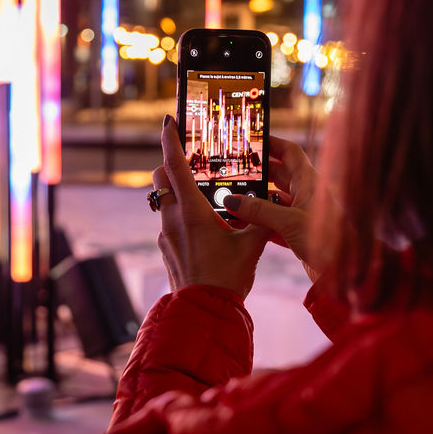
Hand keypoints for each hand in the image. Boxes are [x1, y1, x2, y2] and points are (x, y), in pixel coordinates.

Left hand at [153, 115, 269, 299]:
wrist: (204, 313)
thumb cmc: (227, 278)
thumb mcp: (251, 245)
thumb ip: (260, 219)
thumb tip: (272, 203)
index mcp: (191, 211)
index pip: (174, 164)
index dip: (171, 139)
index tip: (168, 120)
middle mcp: (172, 219)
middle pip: (160, 178)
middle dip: (170, 164)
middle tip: (191, 161)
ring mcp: (165, 235)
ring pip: (163, 201)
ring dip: (177, 192)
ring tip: (203, 195)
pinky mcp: (165, 249)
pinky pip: (169, 223)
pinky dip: (181, 215)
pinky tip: (203, 226)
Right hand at [221, 136, 341, 284]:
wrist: (345, 271)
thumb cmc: (327, 241)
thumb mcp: (288, 222)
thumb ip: (259, 211)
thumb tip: (231, 201)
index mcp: (310, 182)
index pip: (289, 153)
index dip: (272, 143)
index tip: (252, 140)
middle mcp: (307, 194)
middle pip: (278, 175)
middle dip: (257, 173)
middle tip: (234, 171)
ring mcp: (302, 213)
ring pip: (274, 200)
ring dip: (256, 200)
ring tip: (232, 198)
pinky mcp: (298, 233)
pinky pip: (275, 222)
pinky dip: (260, 222)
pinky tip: (243, 224)